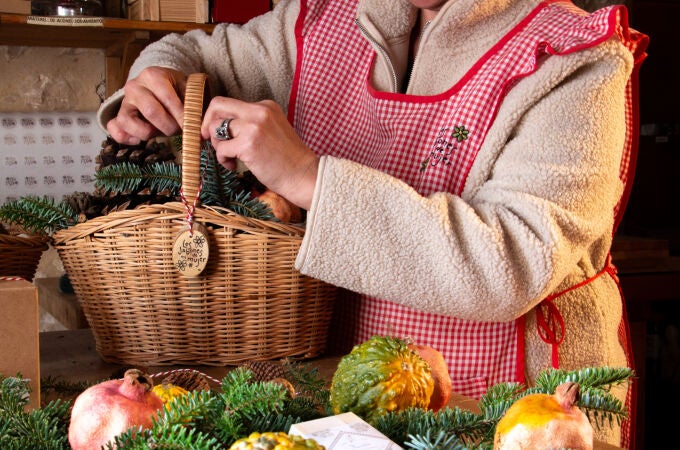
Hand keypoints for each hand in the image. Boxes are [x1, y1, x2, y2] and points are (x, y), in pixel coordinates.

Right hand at [106, 67, 186, 144]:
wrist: (158, 85)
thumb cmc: (176, 89)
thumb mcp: (187, 88)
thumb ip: (192, 101)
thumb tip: (196, 122)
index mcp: (153, 76)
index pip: (167, 99)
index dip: (181, 116)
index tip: (192, 127)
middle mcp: (134, 86)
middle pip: (150, 112)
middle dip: (169, 126)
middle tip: (180, 131)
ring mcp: (124, 102)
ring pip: (127, 121)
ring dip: (148, 133)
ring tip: (161, 132)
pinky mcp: (118, 115)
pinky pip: (115, 129)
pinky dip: (127, 138)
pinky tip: (140, 140)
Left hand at [201, 97, 318, 209]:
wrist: (304, 176)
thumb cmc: (288, 159)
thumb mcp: (272, 130)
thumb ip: (250, 124)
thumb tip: (220, 126)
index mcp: (266, 106)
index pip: (230, 103)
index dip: (218, 118)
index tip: (215, 132)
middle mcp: (259, 111)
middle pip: (218, 105)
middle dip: (207, 123)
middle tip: (208, 139)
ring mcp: (254, 126)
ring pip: (216, 128)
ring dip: (218, 146)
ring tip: (231, 159)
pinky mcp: (248, 144)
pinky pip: (221, 148)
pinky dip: (223, 159)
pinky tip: (235, 167)